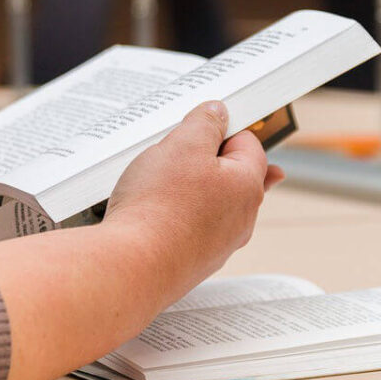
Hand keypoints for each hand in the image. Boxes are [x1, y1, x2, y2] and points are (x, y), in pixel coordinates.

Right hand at [104, 101, 284, 303]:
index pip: (248, 143)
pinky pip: (191, 228)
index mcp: (248, 186)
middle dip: (203, 161)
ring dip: (187, 190)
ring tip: (157, 185)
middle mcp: (241, 219)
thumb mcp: (182, 145)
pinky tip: (152, 214)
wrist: (131, 267)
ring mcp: (219, 245)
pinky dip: (175, 217)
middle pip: (229, 175)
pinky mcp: (195, 261)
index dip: (221, 130)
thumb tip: (219, 113)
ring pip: (209, 203)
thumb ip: (205, 123)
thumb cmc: (158, 206)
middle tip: (173, 155)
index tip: (197, 128)